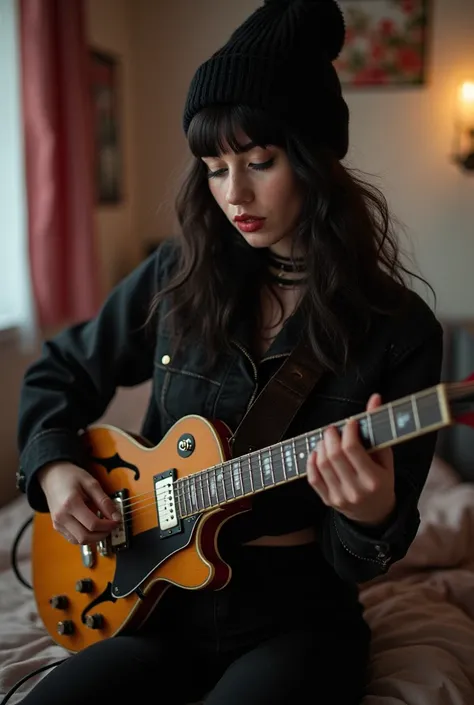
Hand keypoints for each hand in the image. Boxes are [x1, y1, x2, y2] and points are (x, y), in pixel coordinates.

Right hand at [38, 462, 119, 544]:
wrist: (52, 476)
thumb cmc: (71, 476)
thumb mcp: (91, 483)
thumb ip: (104, 500)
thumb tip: (116, 516)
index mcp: (70, 504)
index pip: (92, 524)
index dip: (108, 525)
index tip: (117, 521)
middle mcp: (61, 517)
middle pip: (85, 537)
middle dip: (102, 535)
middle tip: (111, 526)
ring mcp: (58, 523)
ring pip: (79, 541)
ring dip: (94, 538)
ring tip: (103, 527)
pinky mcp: (57, 527)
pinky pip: (73, 539)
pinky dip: (85, 537)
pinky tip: (92, 528)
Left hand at [307, 393, 395, 525]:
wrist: (375, 514)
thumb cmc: (382, 481)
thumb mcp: (386, 458)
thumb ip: (378, 428)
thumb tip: (375, 397)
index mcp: (374, 480)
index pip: (353, 449)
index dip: (348, 430)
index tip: (350, 422)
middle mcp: (356, 490)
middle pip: (334, 455)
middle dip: (331, 436)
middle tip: (334, 429)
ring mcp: (340, 497)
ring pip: (321, 464)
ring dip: (321, 446)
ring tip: (328, 440)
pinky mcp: (327, 501)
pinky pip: (312, 477)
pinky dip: (312, 461)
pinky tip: (318, 452)